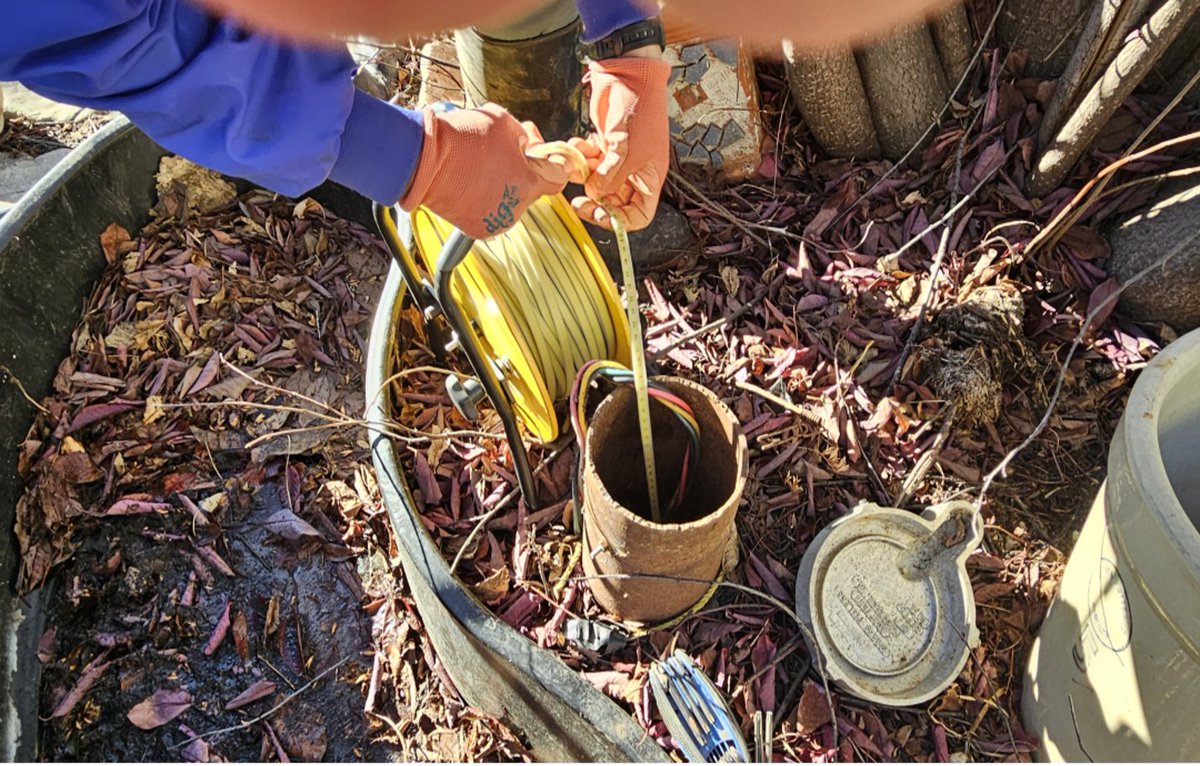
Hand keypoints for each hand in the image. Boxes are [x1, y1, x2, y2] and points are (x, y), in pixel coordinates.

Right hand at [400, 103, 571, 239]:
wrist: (420, 159)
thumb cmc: (460, 140)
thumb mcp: (502, 121)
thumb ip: (523, 136)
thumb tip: (524, 145)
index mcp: (528, 184)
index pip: (559, 177)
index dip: (555, 162)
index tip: (549, 154)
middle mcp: (514, 209)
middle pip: (530, 188)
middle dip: (522, 168)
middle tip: (505, 148)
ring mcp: (494, 221)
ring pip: (509, 199)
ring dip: (502, 183)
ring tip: (481, 162)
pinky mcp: (474, 228)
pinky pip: (488, 209)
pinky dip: (483, 196)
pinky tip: (470, 178)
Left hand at [570, 55, 670, 230]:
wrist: (629, 73)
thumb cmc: (639, 108)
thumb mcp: (626, 150)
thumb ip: (610, 177)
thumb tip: (595, 195)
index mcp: (649, 178)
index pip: (638, 215)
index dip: (619, 220)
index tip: (598, 214)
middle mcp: (635, 172)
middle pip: (614, 202)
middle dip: (596, 200)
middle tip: (578, 200)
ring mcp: (619, 158)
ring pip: (598, 182)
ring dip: (585, 175)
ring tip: (578, 162)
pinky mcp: (604, 144)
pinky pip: (589, 161)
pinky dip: (581, 156)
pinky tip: (578, 144)